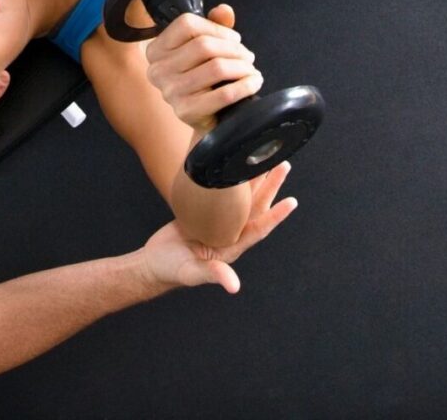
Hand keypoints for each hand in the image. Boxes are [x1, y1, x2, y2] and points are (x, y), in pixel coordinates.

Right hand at [138, 161, 297, 293]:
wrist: (154, 262)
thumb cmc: (172, 270)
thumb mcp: (192, 273)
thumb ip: (213, 275)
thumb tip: (233, 286)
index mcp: (232, 247)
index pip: (259, 229)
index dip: (276, 215)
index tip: (292, 201)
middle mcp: (230, 233)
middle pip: (256, 207)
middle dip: (270, 187)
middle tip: (283, 164)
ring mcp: (219, 222)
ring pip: (243, 197)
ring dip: (255, 180)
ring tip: (268, 160)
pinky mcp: (205, 212)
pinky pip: (223, 194)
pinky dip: (231, 180)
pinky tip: (235, 165)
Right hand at [144, 5, 261, 130]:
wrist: (203, 118)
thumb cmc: (203, 79)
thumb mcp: (204, 49)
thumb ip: (213, 25)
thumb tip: (224, 10)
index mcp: (157, 50)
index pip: (186, 24)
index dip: (216, 28)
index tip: (233, 38)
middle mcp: (158, 70)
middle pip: (204, 45)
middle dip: (235, 49)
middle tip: (247, 56)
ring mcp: (170, 92)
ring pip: (217, 68)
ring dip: (243, 67)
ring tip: (250, 70)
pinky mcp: (186, 112)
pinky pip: (224, 94)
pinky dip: (245, 86)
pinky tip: (253, 83)